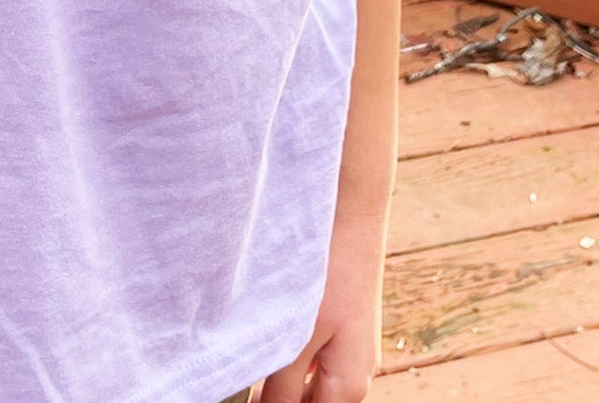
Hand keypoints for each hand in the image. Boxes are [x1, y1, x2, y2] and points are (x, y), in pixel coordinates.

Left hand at [258, 216, 383, 402]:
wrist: (352, 213)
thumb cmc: (328, 274)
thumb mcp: (297, 338)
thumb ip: (282, 390)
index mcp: (348, 391)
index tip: (246, 393)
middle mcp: (356, 378)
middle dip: (275, 394)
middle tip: (242, 369)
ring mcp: (350, 352)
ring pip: (307, 383)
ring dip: (279, 377)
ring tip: (251, 352)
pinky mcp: (341, 328)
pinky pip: (310, 357)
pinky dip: (288, 353)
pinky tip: (267, 329)